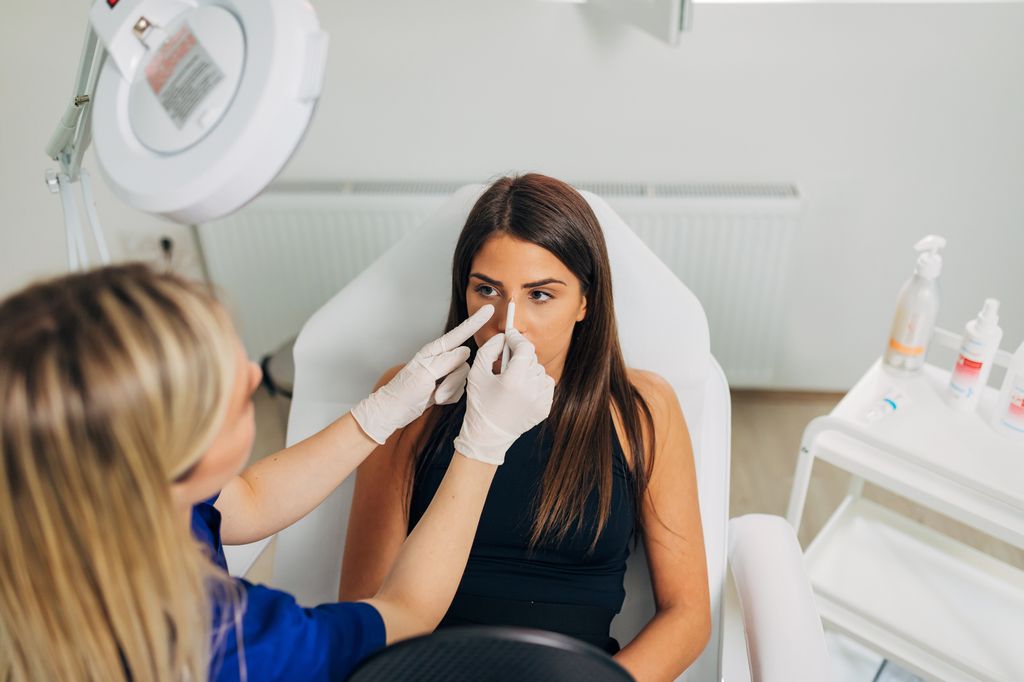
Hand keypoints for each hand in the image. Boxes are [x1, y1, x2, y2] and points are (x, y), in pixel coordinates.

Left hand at [353, 305, 494, 443]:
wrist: (394, 411)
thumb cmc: (403, 392)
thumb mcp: (425, 374)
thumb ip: (447, 361)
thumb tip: (466, 350)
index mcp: (434, 351)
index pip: (459, 334)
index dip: (475, 322)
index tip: (488, 310)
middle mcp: (441, 359)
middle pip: (464, 362)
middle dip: (454, 379)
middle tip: (437, 390)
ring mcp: (444, 373)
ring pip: (463, 377)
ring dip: (450, 390)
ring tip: (434, 396)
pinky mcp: (446, 386)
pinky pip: (460, 390)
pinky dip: (450, 397)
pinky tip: (437, 399)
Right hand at [453, 329, 554, 464]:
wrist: (488, 436)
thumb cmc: (479, 404)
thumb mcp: (476, 373)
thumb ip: (489, 349)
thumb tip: (503, 338)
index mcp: (514, 380)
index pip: (525, 348)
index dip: (516, 339)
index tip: (510, 336)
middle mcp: (531, 389)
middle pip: (532, 358)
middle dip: (519, 356)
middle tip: (507, 362)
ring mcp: (541, 400)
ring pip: (540, 371)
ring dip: (528, 370)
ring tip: (514, 379)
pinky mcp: (545, 408)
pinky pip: (546, 385)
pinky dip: (536, 383)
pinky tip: (522, 390)